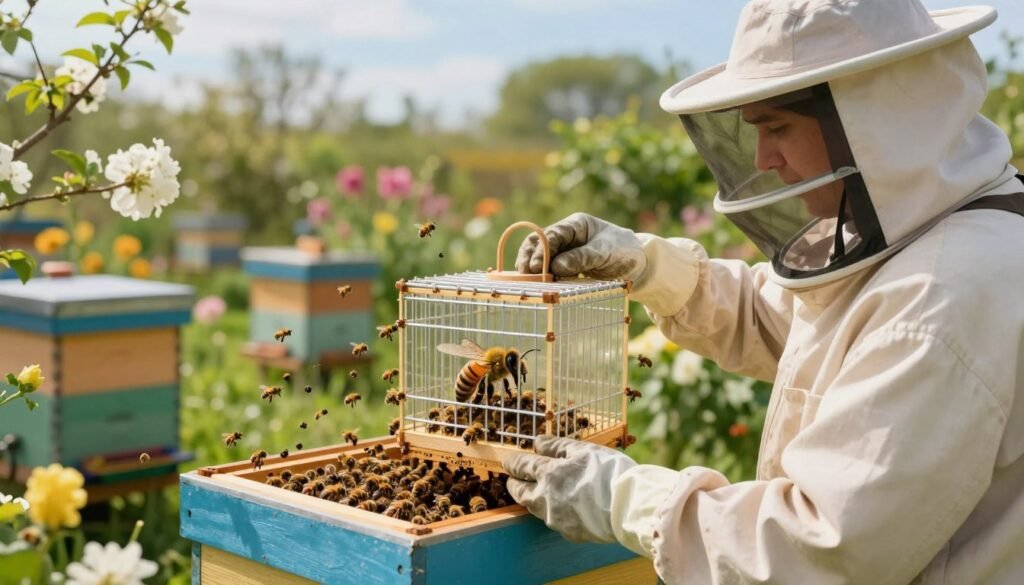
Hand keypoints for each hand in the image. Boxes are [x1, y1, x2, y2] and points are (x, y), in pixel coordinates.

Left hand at [503, 435, 636, 542]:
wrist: (629, 507)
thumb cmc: (609, 473)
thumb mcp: (584, 450)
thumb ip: (557, 446)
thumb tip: (537, 443)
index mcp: (549, 474)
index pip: (522, 466)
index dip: (513, 463)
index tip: (507, 462)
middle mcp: (546, 498)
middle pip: (520, 493)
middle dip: (514, 484)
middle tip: (513, 480)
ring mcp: (556, 518)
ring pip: (535, 508)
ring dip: (531, 498)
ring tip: (535, 492)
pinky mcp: (569, 533)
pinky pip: (554, 520)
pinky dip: (553, 511)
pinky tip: (561, 507)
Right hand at [515, 213, 646, 281]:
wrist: (638, 265)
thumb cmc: (624, 251)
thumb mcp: (605, 252)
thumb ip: (582, 257)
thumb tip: (556, 267)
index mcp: (576, 225)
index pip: (553, 234)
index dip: (542, 249)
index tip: (538, 266)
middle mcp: (567, 236)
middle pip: (539, 243)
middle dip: (530, 258)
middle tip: (526, 275)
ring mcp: (564, 250)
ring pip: (540, 256)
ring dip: (531, 268)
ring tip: (527, 281)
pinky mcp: (565, 265)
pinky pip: (548, 269)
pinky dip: (541, 276)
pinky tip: (536, 285)